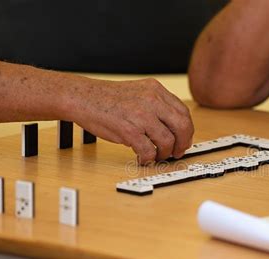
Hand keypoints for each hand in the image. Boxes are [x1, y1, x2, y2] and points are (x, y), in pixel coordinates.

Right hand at [68, 78, 193, 164]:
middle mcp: (152, 100)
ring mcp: (141, 115)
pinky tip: (142, 158)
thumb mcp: (138, 93)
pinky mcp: (129, 130)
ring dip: (164, 154)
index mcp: (156, 90)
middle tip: (176, 153)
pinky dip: (148, 158)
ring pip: (167, 141)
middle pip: (182, 126)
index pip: (183, 112)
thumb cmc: (107, 99)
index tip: (183, 140)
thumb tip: (173, 129)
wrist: (82, 97)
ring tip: (156, 156)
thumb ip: (156, 106)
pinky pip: (149, 150)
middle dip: (182, 144)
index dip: (187, 130)